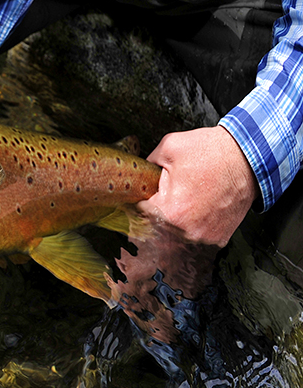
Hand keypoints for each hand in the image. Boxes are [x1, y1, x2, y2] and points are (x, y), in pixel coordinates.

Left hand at [139, 125, 256, 246]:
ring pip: (175, 236)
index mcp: (170, 212)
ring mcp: (204, 237)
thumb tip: (138, 175)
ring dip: (175, 222)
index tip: (146, 194)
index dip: (141, 200)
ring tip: (186, 200)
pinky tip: (199, 208)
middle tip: (167, 196)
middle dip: (157, 212)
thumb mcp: (168, 148)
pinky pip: (196, 237)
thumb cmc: (212, 152)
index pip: (140, 214)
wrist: (249, 157)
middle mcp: (187, 231)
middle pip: (156, 228)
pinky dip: (193, 226)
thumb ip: (146, 165)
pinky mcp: (218, 239)